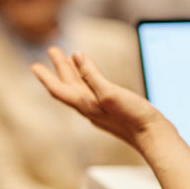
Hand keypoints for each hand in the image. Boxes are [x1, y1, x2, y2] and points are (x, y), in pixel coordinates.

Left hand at [31, 47, 166, 149]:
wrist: (155, 138)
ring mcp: (102, 111)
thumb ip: (92, 76)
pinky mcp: (114, 111)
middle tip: (53, 50)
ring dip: (73, 72)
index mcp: (86, 105)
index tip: (34, 65)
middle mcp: (90, 109)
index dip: (46, 77)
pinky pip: (93, 90)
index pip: (59, 90)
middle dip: (60, 68)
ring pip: (81, 88)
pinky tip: (93, 76)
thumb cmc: (134, 118)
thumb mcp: (110, 93)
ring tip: (69, 58)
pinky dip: (88, 78)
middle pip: (68, 86)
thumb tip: (77, 56)